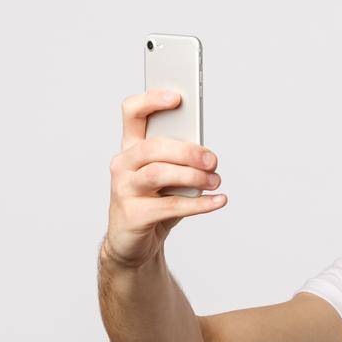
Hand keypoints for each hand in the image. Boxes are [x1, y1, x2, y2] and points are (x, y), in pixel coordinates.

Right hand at [103, 89, 225, 268]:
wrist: (134, 244)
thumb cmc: (154, 203)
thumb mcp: (167, 179)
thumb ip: (179, 161)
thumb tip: (206, 154)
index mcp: (131, 148)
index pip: (132, 113)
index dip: (151, 100)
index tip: (178, 97)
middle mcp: (123, 164)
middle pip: (153, 147)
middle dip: (188, 151)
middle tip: (213, 160)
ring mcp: (123, 189)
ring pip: (158, 174)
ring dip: (193, 176)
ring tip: (216, 180)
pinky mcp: (133, 215)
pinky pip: (170, 206)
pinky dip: (199, 204)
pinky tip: (218, 200)